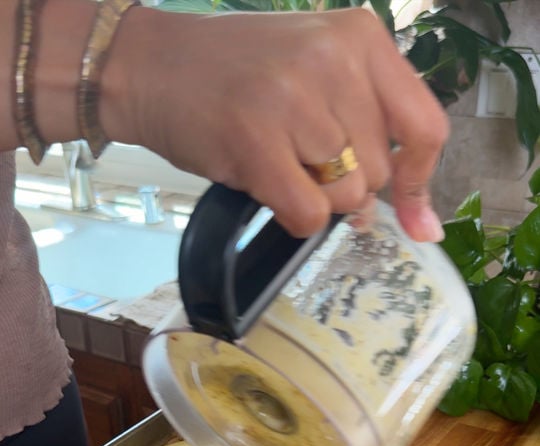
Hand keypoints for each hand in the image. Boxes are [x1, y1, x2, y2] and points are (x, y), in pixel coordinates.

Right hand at [105, 7, 447, 240]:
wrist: (149, 66)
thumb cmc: (236, 76)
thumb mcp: (316, 74)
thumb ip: (367, 128)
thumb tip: (416, 222)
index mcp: (361, 37)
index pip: (424, 127)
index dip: (420, 183)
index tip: (416, 219)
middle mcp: (335, 59)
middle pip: (378, 172)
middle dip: (344, 184)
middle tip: (300, 161)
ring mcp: (294, 98)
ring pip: (345, 197)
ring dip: (313, 198)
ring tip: (275, 161)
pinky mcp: (257, 139)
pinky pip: (308, 214)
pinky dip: (292, 217)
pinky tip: (264, 185)